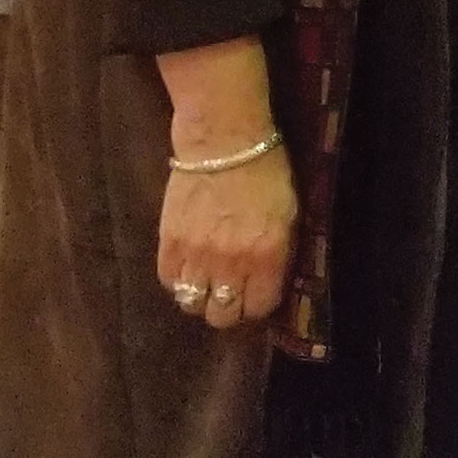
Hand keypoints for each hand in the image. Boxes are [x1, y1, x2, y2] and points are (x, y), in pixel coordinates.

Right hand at [153, 35, 293, 330]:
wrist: (224, 141)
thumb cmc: (266, 172)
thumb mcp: (289, 214)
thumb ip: (278, 253)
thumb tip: (269, 280)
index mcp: (267, 254)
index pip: (259, 305)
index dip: (257, 305)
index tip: (256, 296)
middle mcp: (231, 262)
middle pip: (222, 315)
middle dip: (228, 309)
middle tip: (230, 294)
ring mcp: (197, 253)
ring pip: (192, 304)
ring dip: (201, 298)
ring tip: (207, 283)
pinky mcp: (170, 240)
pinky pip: (168, 280)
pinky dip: (178, 282)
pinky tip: (187, 270)